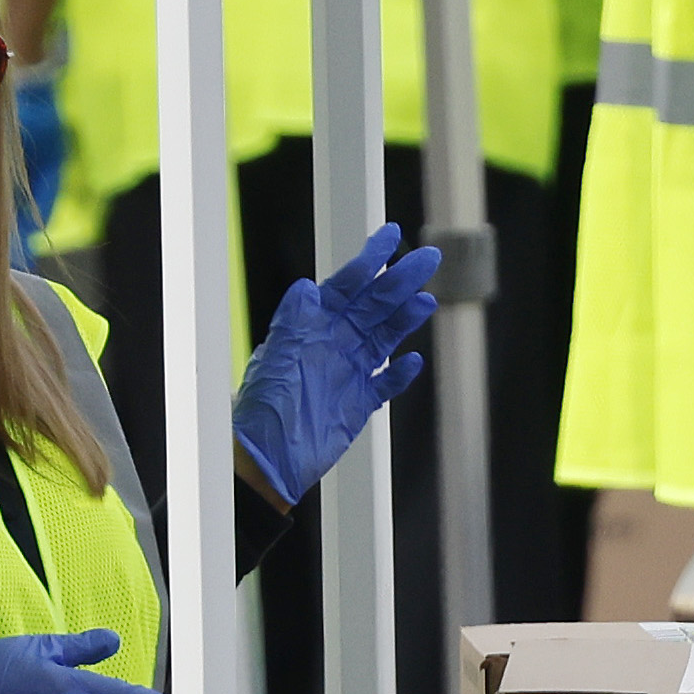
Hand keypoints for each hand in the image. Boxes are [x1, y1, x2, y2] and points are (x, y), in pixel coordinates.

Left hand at [232, 221, 440, 502]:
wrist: (266, 459)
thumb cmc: (264, 408)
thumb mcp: (276, 358)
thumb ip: (294, 321)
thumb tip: (306, 286)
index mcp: (311, 326)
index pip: (346, 285)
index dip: (369, 259)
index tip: (391, 234)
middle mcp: (332, 344)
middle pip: (373, 305)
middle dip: (401, 281)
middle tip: (429, 258)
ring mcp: (346, 373)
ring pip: (384, 338)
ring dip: (406, 319)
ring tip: (427, 301)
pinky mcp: (357, 404)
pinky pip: (385, 383)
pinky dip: (401, 372)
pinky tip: (414, 360)